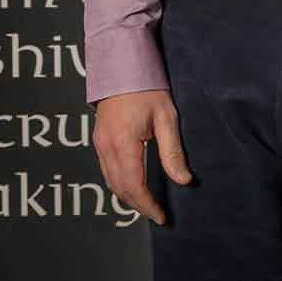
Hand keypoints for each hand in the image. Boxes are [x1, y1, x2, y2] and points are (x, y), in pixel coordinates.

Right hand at [92, 89, 192, 224]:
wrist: (122, 63)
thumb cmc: (147, 87)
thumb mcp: (166, 117)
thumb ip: (172, 151)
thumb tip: (183, 180)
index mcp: (122, 143)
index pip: (133, 187)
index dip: (147, 206)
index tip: (161, 217)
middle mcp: (106, 147)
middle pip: (119, 189)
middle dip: (138, 205)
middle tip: (157, 213)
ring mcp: (99, 143)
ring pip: (110, 182)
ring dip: (127, 196)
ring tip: (147, 203)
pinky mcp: (98, 139)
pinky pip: (106, 170)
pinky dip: (119, 183)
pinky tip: (133, 184)